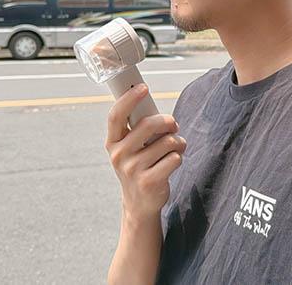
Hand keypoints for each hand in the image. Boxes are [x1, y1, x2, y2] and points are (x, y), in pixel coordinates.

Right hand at [106, 84, 185, 219]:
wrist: (140, 203)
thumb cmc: (139, 166)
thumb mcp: (130, 148)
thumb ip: (137, 129)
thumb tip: (150, 104)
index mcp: (113, 142)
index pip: (116, 115)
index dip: (129, 99)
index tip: (143, 88)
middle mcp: (119, 155)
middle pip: (148, 124)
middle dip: (167, 121)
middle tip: (173, 125)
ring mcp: (133, 170)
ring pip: (167, 141)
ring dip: (177, 142)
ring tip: (175, 148)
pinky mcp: (149, 181)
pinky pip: (175, 158)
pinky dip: (179, 157)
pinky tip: (171, 164)